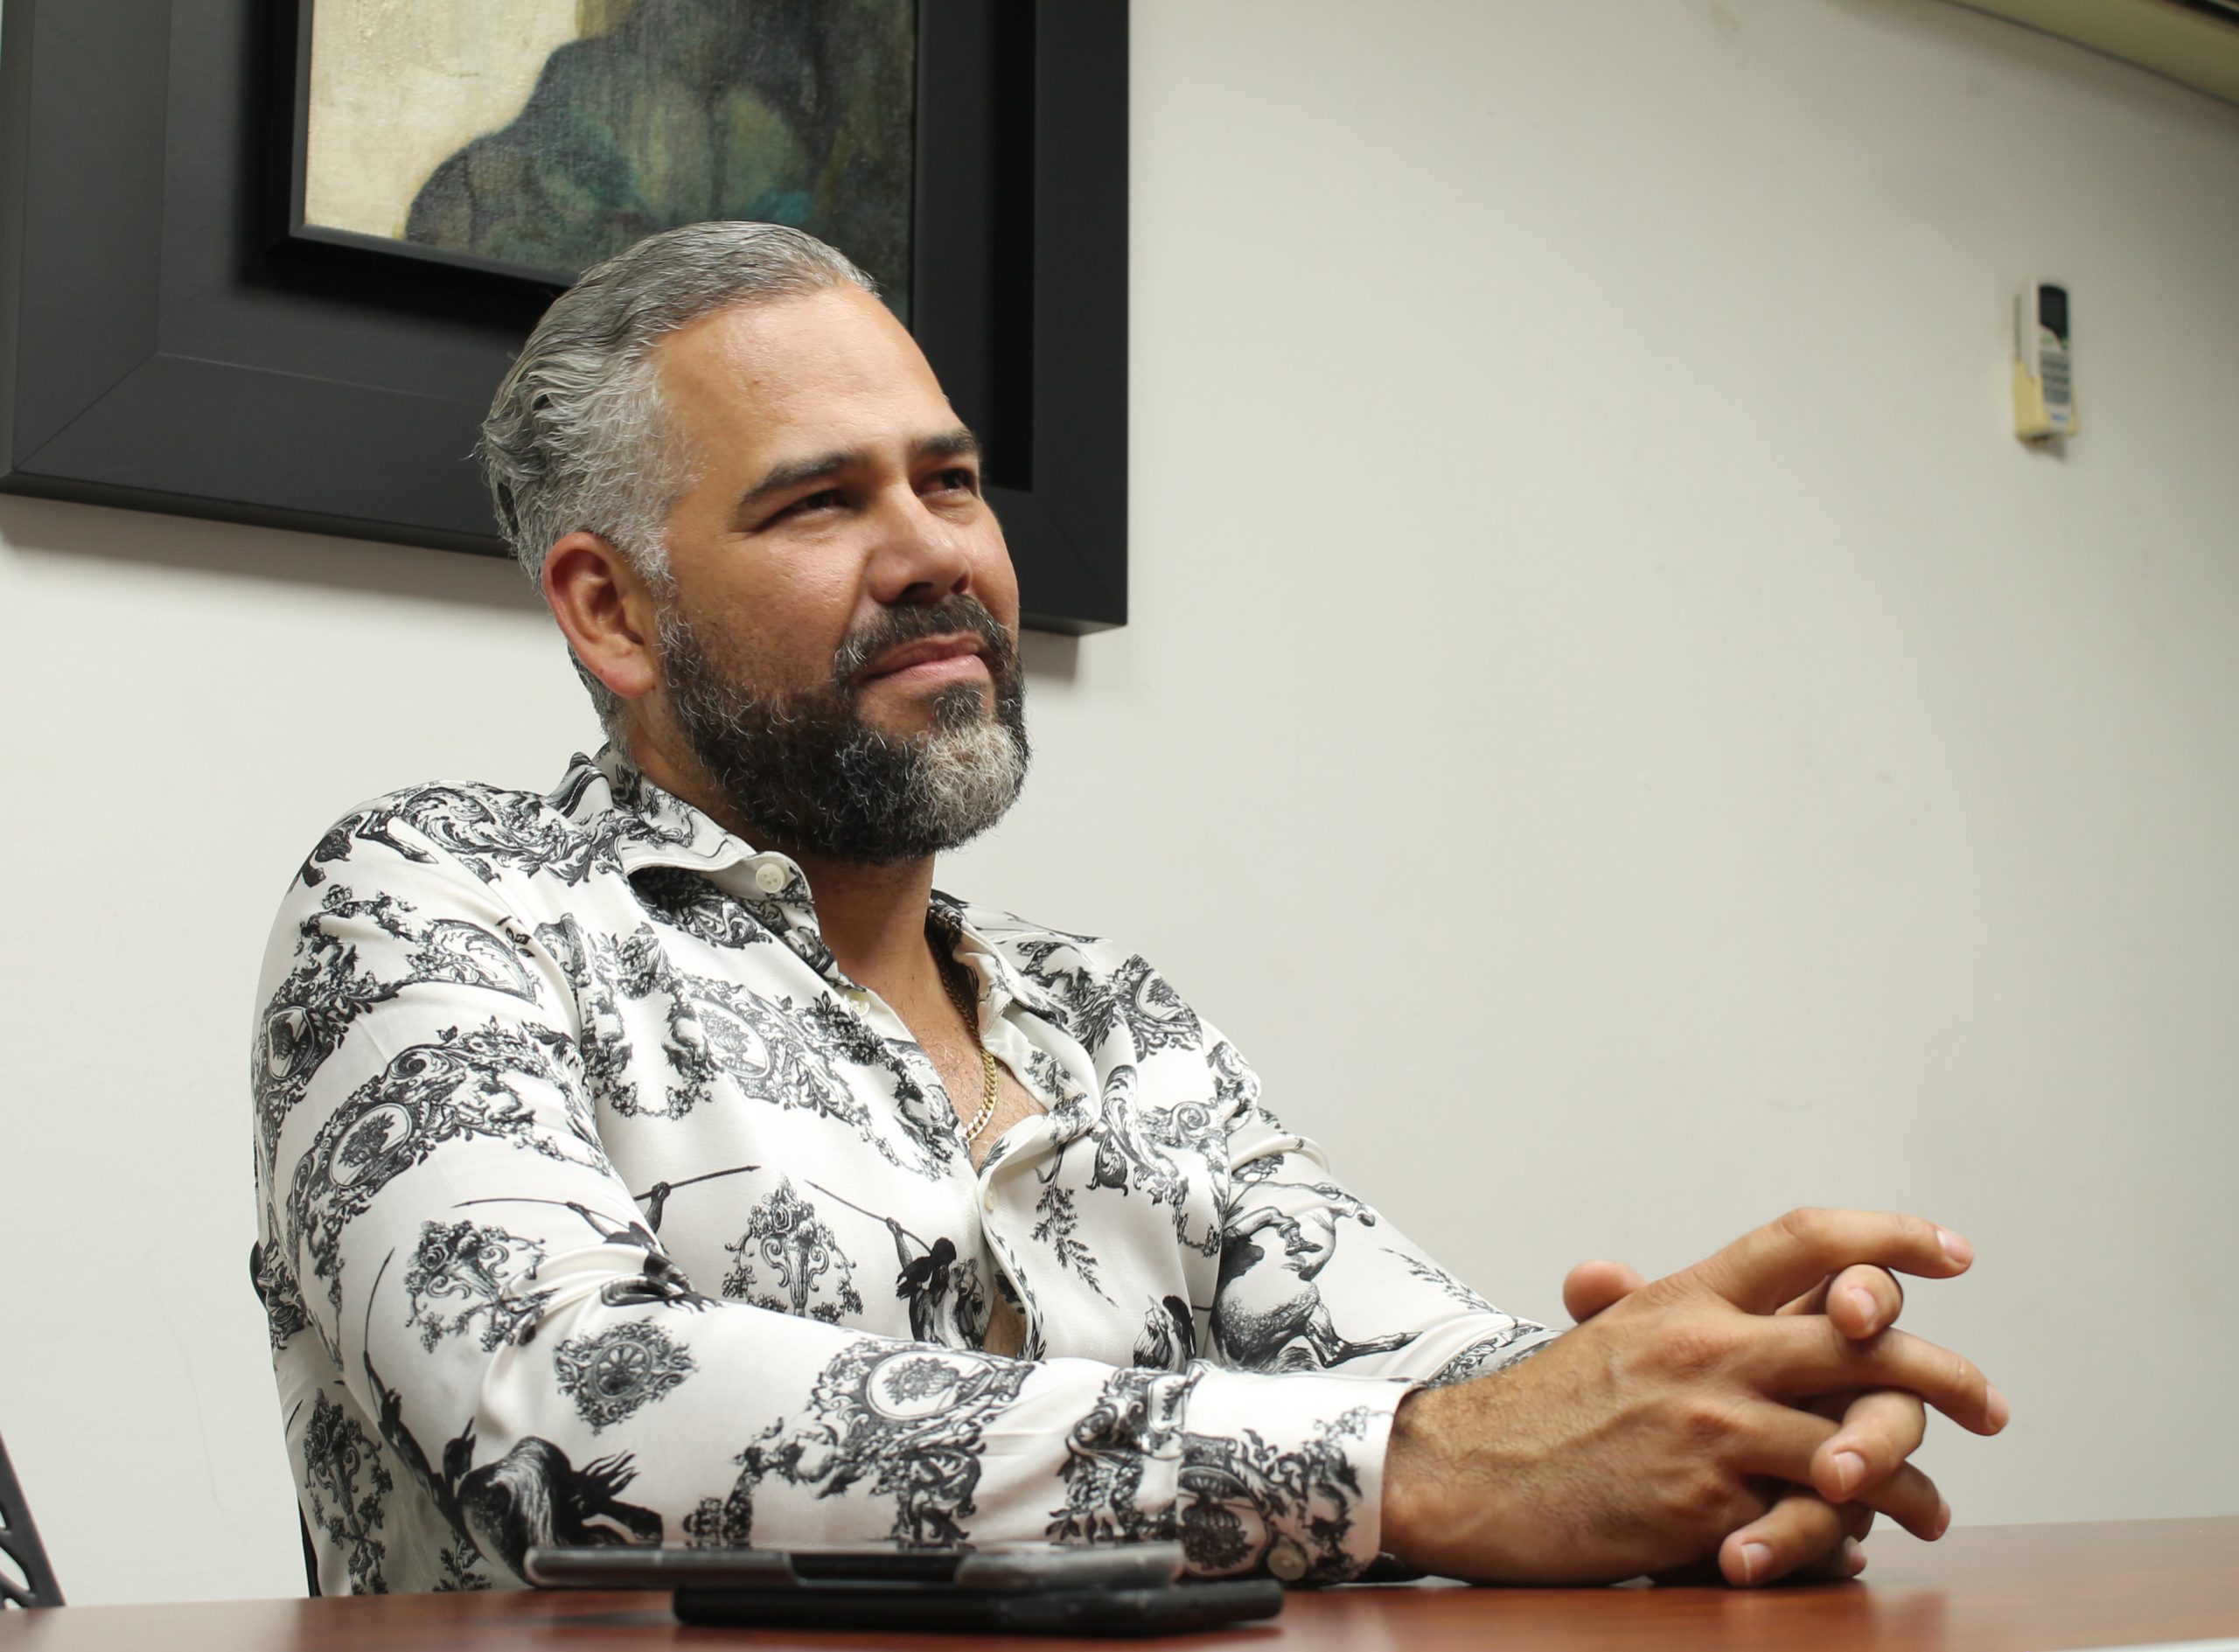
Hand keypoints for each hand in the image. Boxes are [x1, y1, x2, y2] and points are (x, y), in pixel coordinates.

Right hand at [1564, 1256, 1961, 1584]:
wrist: (1469, 1476)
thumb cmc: (1544, 1409)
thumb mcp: (1615, 1332)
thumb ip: (1692, 1305)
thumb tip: (1768, 1294)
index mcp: (1688, 1297)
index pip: (1807, 1239)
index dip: (1889, 1236)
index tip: (1951, 1252)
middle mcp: (1709, 1350)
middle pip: (1865, 1344)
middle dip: (1946, 1376)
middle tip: (1991, 1407)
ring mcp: (1711, 1427)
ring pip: (1857, 1445)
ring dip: (1913, 1482)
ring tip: (1934, 1508)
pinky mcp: (1707, 1504)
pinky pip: (1809, 1521)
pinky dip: (1846, 1537)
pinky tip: (1862, 1545)